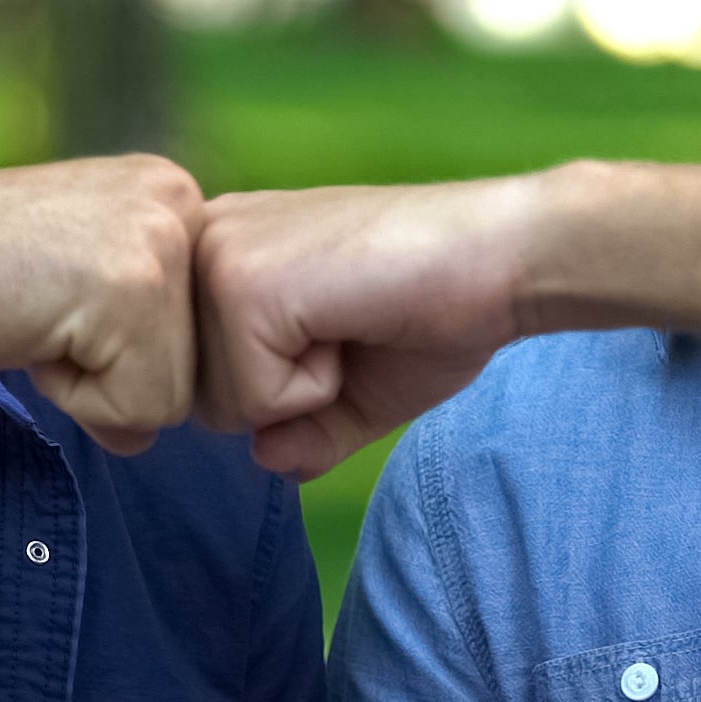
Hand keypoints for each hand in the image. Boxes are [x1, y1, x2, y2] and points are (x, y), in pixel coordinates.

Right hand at [0, 155, 203, 455]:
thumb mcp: (75, 275)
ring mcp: (158, 243)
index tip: (53, 298)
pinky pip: (138, 409)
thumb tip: (153, 426)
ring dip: (92, 385)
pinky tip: (26, 331)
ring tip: (31, 318)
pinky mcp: (131, 290)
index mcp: (170, 194)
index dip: (121, 348)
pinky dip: (73, 397)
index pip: (198, 333)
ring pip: (171, 396)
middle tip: (36, 310)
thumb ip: (135, 326)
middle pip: (197, 367)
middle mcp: (180, 204)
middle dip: (111, 369)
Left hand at [194, 177, 542, 475]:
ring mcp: (215, 258)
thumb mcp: (352, 391)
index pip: (203, 378)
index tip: (343, 331)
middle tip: (350, 329)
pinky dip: (316, 388)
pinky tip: (352, 323)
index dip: (279, 387)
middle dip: (283, 395)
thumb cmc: (435, 309)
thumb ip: (298, 430)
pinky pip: (253, 400)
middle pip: (199, 396)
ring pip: (219, 403)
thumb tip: (264, 458)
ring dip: (301, 391)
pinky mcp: (240, 283)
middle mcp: (202, 243)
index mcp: (221, 252)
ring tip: (351, 321)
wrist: (501, 259)